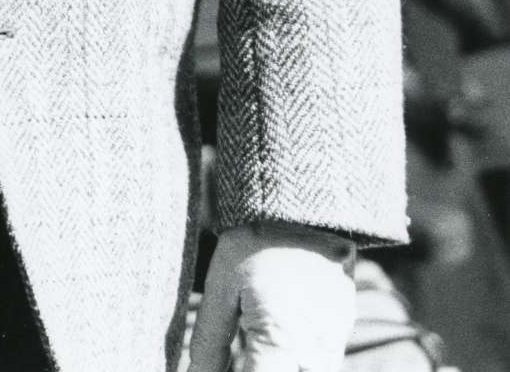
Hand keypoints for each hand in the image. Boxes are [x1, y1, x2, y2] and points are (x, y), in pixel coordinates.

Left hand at [187, 222, 355, 371]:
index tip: (228, 366)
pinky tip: (282, 325)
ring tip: (263, 334)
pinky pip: (323, 356)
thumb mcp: (222, 285)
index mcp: (280, 341)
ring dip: (285, 361)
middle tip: (247, 352)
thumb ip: (211, 340)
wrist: (304, 201)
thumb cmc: (256, 241)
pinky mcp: (345, 324)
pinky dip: (301, 351)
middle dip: (266, 368)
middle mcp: (315, 349)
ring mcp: (335, 338)